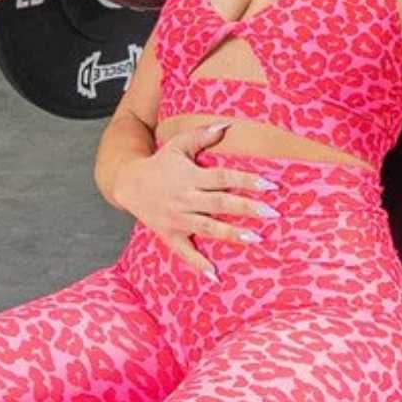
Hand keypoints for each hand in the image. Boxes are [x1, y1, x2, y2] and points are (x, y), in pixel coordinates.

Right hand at [115, 122, 277, 279]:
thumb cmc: (159, 163)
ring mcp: (177, 219)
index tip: (270, 185)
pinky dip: (198, 264)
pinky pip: (185, 252)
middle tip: (273, 213)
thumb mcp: (177, 145)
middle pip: (220, 204)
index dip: (247, 181)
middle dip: (247, 209)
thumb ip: (202, 135)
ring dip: (232, 234)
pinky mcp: (170, 235)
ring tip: (256, 238)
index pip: (223, 178)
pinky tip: (215, 275)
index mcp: (190, 177)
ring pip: (208, 227)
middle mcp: (185, 198)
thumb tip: (226, 126)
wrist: (128, 183)